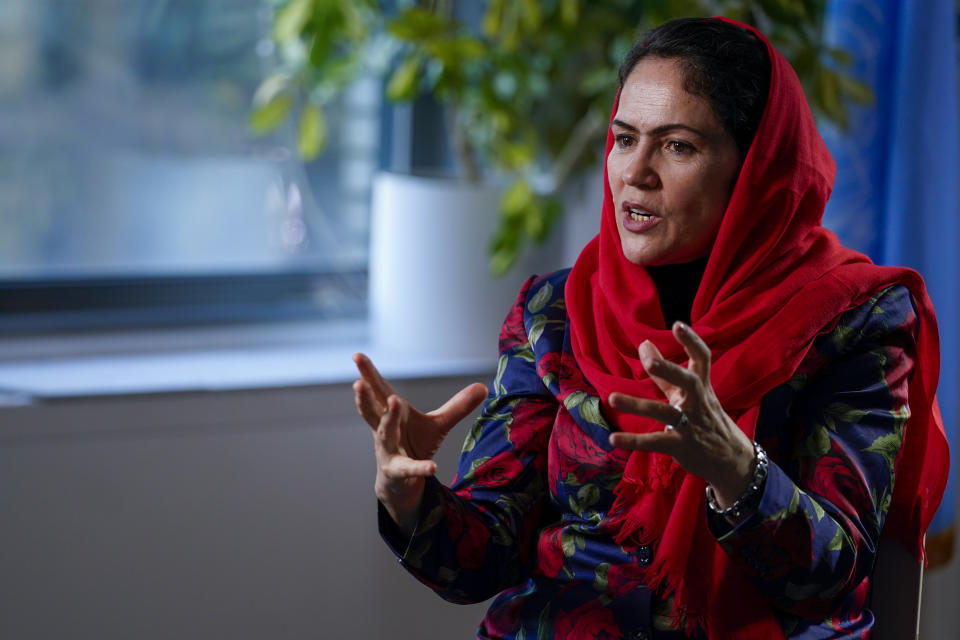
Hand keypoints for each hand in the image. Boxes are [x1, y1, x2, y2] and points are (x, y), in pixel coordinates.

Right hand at [352, 353, 486, 535]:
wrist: (400, 482)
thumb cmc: (414, 444)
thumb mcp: (438, 424)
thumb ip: (457, 407)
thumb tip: (482, 387)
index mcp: (392, 413)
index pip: (379, 390)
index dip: (368, 373)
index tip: (357, 355)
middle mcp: (383, 429)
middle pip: (372, 410)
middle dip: (365, 396)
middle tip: (359, 382)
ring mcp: (387, 451)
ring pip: (383, 434)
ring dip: (387, 419)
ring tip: (394, 401)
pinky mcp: (397, 472)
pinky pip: (409, 468)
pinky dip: (420, 467)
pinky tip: (433, 467)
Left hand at [606, 322, 754, 508]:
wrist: (730, 459)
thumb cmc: (705, 418)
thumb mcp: (689, 395)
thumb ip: (664, 373)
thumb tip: (644, 343)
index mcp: (701, 386)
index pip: (702, 359)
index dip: (692, 341)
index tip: (678, 325)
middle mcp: (697, 403)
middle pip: (688, 381)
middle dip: (669, 370)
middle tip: (649, 360)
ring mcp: (690, 425)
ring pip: (664, 413)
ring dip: (637, 405)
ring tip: (612, 398)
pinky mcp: (680, 445)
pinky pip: (655, 443)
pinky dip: (634, 441)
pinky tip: (613, 438)